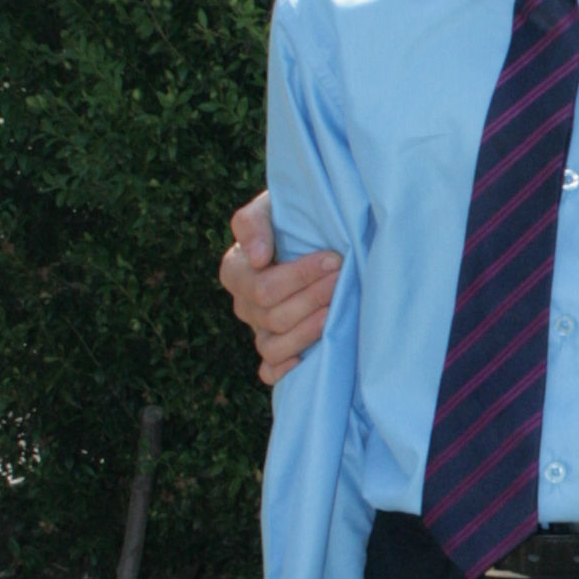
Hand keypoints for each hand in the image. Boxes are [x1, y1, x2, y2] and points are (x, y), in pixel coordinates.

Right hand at [221, 191, 340, 389]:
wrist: (310, 235)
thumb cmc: (289, 218)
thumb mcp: (269, 207)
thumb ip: (253, 224)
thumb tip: (258, 259)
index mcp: (235, 271)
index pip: (263, 287)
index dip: (299, 277)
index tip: (334, 259)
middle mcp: (243, 305)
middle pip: (274, 316)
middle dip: (313, 298)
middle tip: (344, 281)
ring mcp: (258, 330)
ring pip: (274, 346)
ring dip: (308, 331)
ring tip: (337, 312)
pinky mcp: (274, 350)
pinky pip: (269, 371)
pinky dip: (284, 370)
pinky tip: (307, 360)